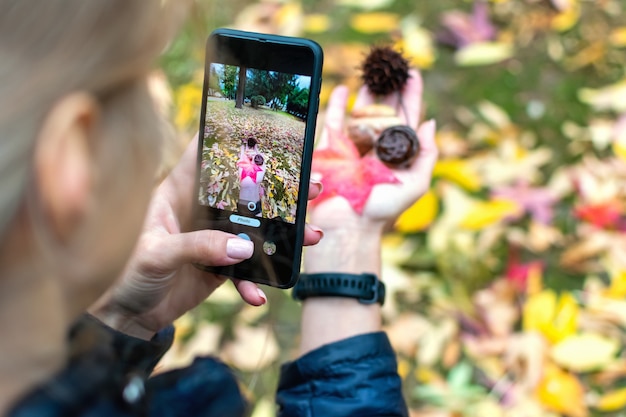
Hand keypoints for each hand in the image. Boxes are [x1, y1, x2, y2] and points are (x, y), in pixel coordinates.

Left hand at [90, 137, 323, 339]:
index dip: (235, 138)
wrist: (124, 316)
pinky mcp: (219, 267)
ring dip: (285, 234)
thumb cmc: (125, 273)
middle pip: (246, 191)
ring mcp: (214, 239)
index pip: (207, 154)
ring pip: (256, 229)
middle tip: (312, 186)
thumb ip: (198, 247)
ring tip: (313, 235)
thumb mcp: (156, 254)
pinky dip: (256, 283)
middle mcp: (200, 210)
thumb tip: (244, 247)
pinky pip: (246, 271)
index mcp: (178, 192)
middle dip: (281, 188)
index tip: (269, 130)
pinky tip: (258, 296)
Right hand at [298, 69, 436, 353]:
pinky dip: (336, 103)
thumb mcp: (416, 183)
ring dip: (367, 90)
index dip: (411, 96)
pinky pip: (333, 120)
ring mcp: (352, 146)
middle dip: (389, 88)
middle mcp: (375, 146)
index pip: (406, 118)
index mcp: (396, 153)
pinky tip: (343, 87)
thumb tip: (431, 122)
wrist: (349, 225)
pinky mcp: (331, 148)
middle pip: (384, 109)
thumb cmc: (383, 209)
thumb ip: (427, 154)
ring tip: (373, 71)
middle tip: (393, 66)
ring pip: (360, 110)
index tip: (413, 74)